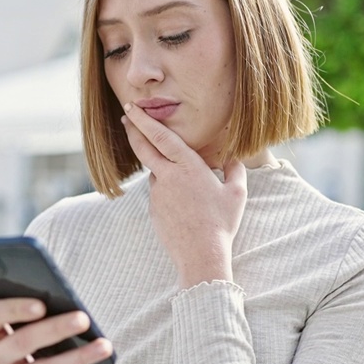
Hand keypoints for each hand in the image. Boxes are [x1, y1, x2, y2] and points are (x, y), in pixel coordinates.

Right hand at [0, 294, 113, 363]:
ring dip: (76, 358)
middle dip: (55, 329)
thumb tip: (51, 289)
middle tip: (84, 319)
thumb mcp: (6, 323)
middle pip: (23, 342)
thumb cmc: (13, 338)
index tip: (41, 304)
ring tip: (104, 346)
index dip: (15, 309)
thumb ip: (18, 306)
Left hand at [121, 102, 247, 287]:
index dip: (144, 120)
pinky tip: (184, 206)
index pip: (161, 136)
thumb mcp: (237, 193)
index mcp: (188, 166)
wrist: (201, 255)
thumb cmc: (222, 223)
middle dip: (133, 129)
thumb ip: (235, 170)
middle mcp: (168, 177)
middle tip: (125, 116)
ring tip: (186, 187)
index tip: (132, 108)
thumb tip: (234, 158)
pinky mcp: (153, 209)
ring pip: (155, 172)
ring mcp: (157, 194)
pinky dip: (167, 191)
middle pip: (143, 147)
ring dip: (161, 168)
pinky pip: (159, 192)